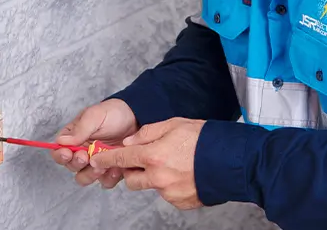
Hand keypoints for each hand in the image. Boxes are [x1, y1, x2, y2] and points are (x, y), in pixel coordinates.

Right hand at [51, 99, 137, 188]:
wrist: (136, 117)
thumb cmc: (113, 113)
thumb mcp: (95, 115)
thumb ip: (80, 129)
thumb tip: (61, 141)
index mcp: (74, 138)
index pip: (59, 151)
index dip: (61, 155)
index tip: (68, 154)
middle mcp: (82, 152)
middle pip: (71, 167)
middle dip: (78, 164)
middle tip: (86, 157)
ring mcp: (96, 162)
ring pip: (85, 177)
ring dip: (91, 174)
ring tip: (102, 166)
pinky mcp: (110, 169)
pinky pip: (104, 181)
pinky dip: (109, 178)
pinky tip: (116, 169)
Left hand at [89, 117, 204, 209]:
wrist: (231, 161)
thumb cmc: (205, 140)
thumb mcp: (174, 124)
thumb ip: (147, 133)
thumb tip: (129, 141)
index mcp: (153, 156)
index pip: (121, 158)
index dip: (106, 158)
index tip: (96, 159)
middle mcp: (157, 177)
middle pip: (131, 179)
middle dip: (134, 170)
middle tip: (148, 158)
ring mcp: (168, 192)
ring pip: (150, 186)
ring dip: (154, 177)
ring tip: (175, 163)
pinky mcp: (179, 202)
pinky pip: (166, 194)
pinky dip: (170, 185)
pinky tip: (184, 173)